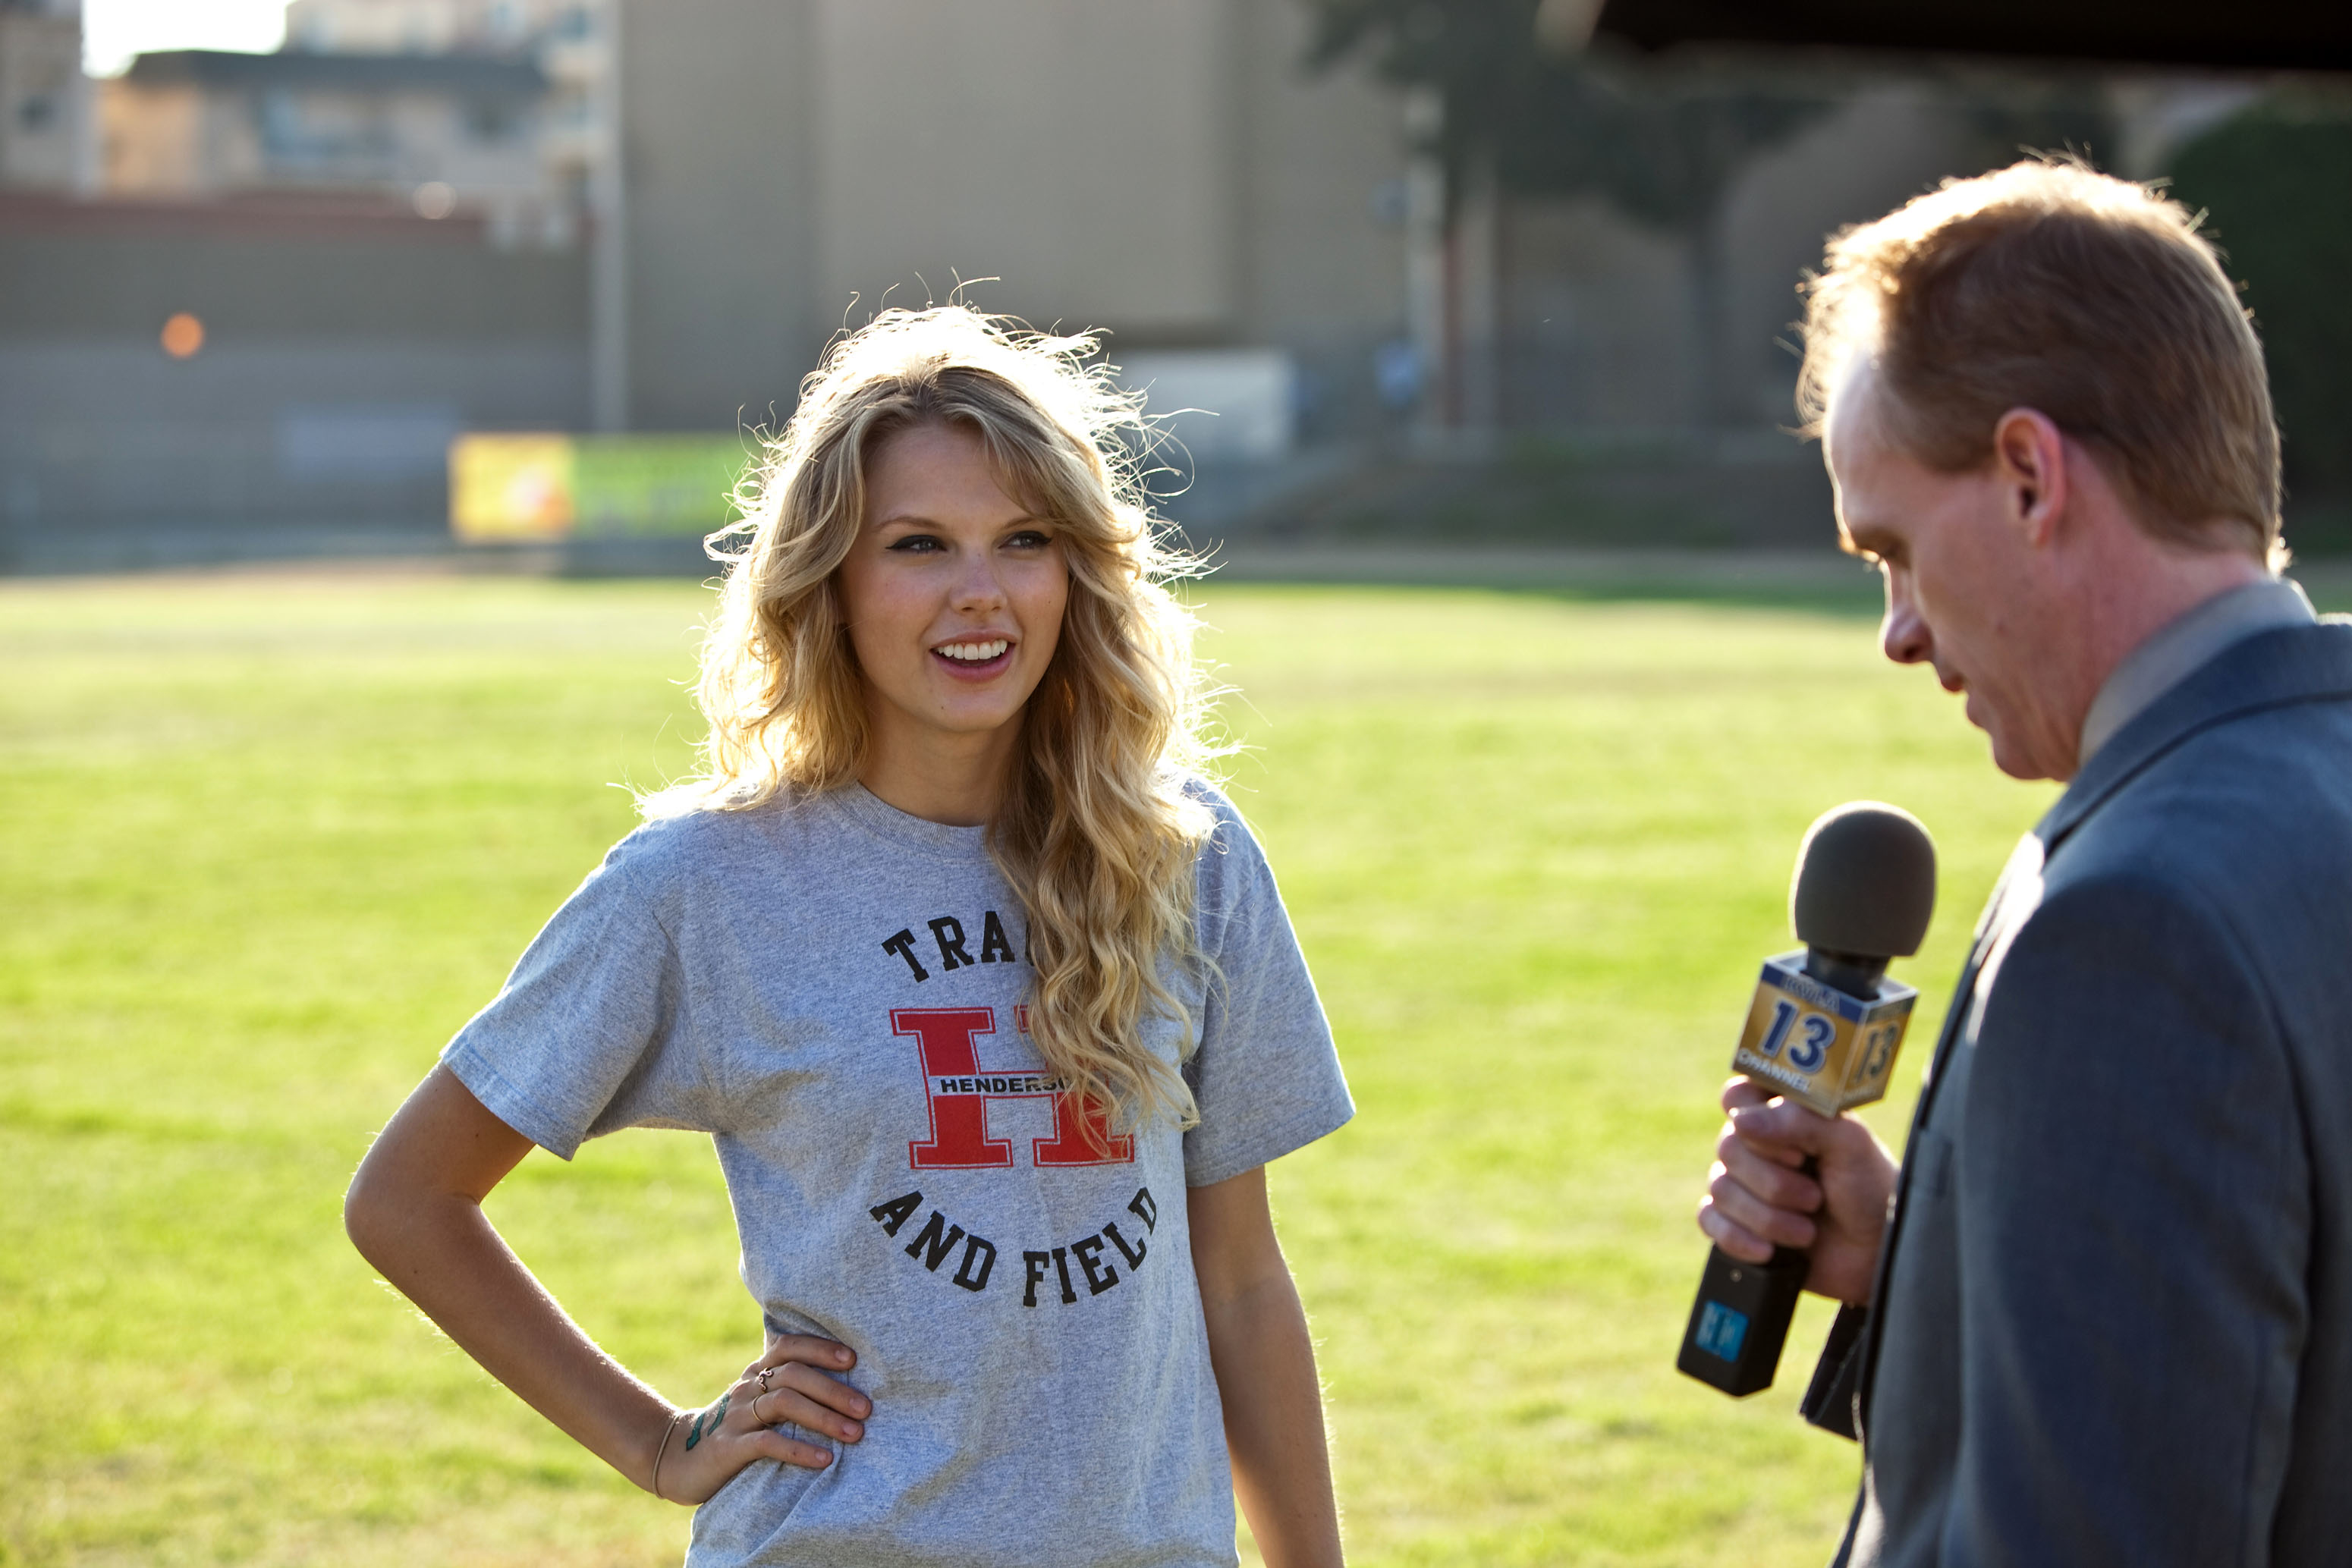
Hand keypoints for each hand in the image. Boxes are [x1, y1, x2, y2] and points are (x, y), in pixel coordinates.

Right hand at [652, 1334, 870, 1504]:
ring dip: (824, 1417)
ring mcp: (736, 1416)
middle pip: (794, 1376)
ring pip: (783, 1404)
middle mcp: (746, 1388)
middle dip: (834, 1390)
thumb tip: (843, 1380)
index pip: (789, 1347)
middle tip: (867, 1408)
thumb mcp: (756, 1401)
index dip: (821, 1348)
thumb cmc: (733, 1428)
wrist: (677, 1458)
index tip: (853, 1360)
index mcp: (755, 1373)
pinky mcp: (728, 1447)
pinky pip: (766, 1443)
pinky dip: (799, 1449)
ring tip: (855, 1433)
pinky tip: (824, 1459)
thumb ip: (788, 1387)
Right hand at [1696, 1076, 1897, 1305]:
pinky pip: (1710, 1221)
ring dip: (1768, 1218)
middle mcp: (1757, 1145)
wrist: (1875, 1255)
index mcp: (1782, 1114)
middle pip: (1728, 1147)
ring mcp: (1743, 1184)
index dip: (1757, 1119)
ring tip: (1807, 1232)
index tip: (1797, 1147)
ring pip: (1721, 1189)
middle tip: (1815, 1196)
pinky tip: (1769, 1250)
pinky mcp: (1734, 1222)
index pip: (1738, 1094)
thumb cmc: (1869, 1189)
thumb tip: (1740, 1121)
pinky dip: (1739, 1238)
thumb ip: (1800, 1121)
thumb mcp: (1849, 1144)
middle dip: (1774, 1182)